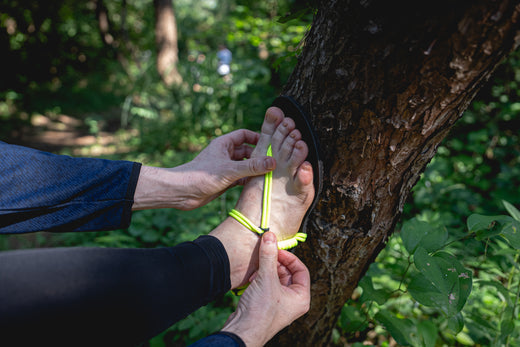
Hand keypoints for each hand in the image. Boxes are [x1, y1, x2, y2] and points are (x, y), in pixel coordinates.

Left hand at [132, 129, 275, 210]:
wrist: (182, 192)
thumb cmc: (200, 176)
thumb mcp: (230, 170)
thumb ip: (252, 167)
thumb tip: (272, 162)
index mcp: (224, 144)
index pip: (245, 135)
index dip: (258, 137)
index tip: (271, 144)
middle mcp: (225, 154)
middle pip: (247, 151)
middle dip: (260, 155)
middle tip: (275, 161)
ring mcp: (225, 168)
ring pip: (245, 166)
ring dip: (255, 169)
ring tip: (271, 174)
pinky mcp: (224, 181)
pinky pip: (241, 178)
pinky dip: (249, 181)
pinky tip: (259, 185)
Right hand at [221, 232, 310, 346]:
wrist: (242, 332)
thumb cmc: (260, 310)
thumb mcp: (266, 278)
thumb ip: (269, 255)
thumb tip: (270, 236)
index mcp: (301, 297)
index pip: (301, 270)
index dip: (289, 257)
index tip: (276, 249)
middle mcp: (293, 301)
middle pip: (288, 273)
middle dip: (274, 264)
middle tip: (264, 256)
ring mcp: (280, 304)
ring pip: (276, 278)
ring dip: (266, 271)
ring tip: (256, 271)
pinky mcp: (267, 305)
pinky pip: (267, 285)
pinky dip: (260, 279)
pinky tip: (252, 279)